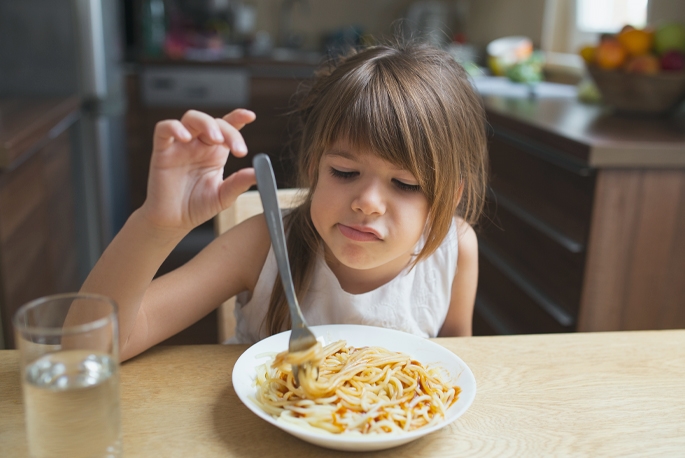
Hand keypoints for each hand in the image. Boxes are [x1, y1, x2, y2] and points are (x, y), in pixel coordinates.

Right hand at [141, 109, 256, 231]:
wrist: (173, 222)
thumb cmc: (197, 207)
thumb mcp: (223, 196)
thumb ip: (239, 183)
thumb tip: (260, 173)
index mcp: (216, 152)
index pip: (227, 127)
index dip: (238, 117)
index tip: (250, 116)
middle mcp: (199, 145)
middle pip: (213, 122)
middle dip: (228, 131)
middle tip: (238, 150)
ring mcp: (180, 146)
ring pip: (191, 119)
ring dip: (205, 123)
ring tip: (216, 139)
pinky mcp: (162, 151)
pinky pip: (163, 129)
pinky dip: (174, 128)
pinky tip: (185, 137)